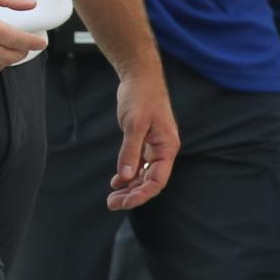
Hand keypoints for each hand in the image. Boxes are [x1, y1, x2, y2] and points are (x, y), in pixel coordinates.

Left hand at [107, 72, 178, 211]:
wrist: (139, 75)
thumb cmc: (140, 96)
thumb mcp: (134, 123)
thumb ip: (131, 150)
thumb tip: (125, 176)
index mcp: (166, 147)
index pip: (157, 180)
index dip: (141, 194)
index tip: (125, 203)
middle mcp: (163, 150)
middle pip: (150, 181)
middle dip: (132, 194)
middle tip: (112, 203)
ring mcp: (154, 146)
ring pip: (143, 174)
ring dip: (129, 186)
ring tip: (112, 197)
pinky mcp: (144, 140)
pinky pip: (138, 163)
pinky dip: (128, 172)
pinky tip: (116, 181)